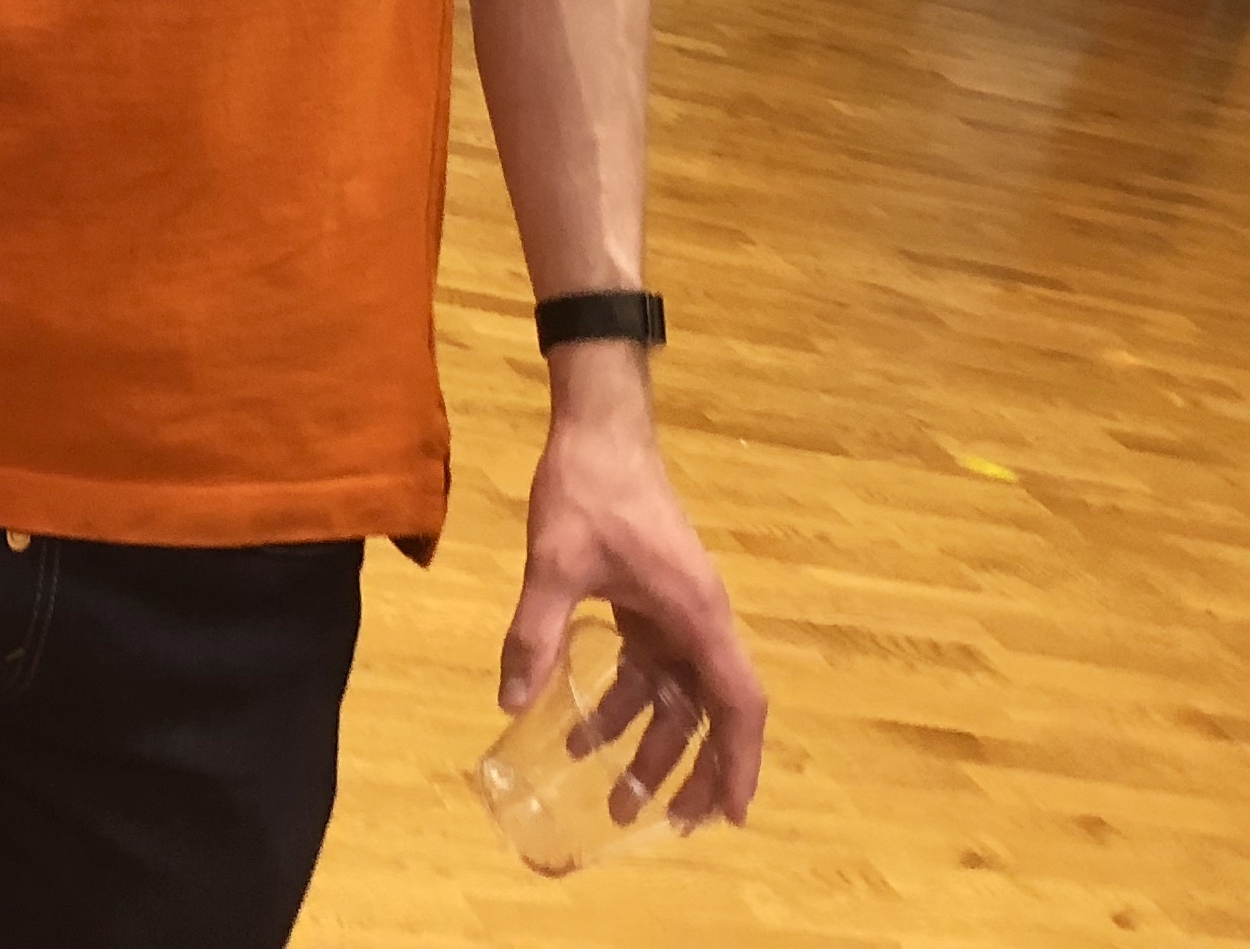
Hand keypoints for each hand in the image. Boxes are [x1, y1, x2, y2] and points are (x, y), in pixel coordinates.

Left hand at [500, 346, 765, 830]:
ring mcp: (675, 610)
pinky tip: (579, 726)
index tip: (728, 815)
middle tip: (658, 823)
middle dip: (687, 770)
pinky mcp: (650, 599)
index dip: (738, 762)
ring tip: (612, 792)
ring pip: (674, 693)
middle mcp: (698, 620)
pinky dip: (622, 700)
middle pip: (708, 711)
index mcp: (696, 616)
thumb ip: (536, 632)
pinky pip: (647, 665)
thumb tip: (511, 700)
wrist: (598, 426)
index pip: (738, 704)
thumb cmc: (589, 490)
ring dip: (648, 740)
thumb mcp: (555, 564)